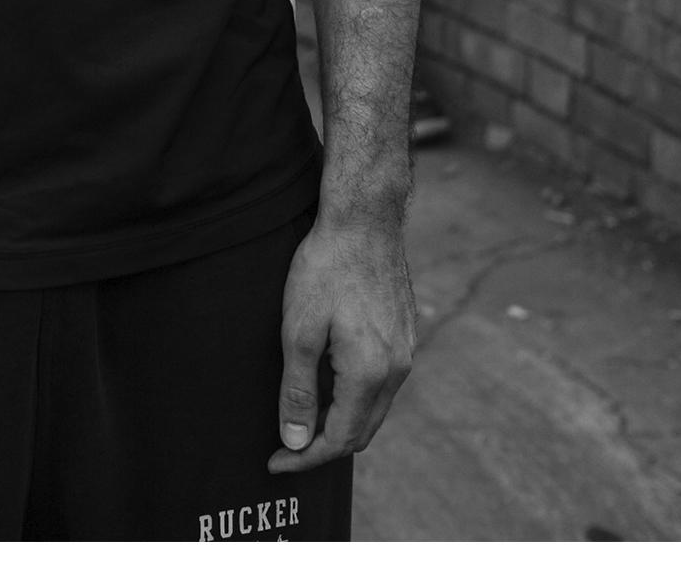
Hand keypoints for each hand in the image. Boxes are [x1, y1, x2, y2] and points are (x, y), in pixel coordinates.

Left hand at [267, 217, 415, 474]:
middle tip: (285, 446)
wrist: (364, 219)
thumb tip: (296, 441)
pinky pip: (381, 384)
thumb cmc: (326, 267)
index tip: (275, 462)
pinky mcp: (405, 335)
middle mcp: (396, 370)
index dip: (304, 457)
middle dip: (322, 446)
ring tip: (302, 417)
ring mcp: (405, 352)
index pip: (339, 440)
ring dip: (340, 421)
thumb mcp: (298, 329)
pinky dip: (354, 397)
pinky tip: (328, 381)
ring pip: (373, 409)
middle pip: (361, 432)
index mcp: (370, 374)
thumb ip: (299, 390)